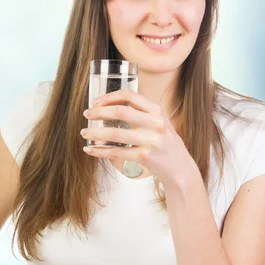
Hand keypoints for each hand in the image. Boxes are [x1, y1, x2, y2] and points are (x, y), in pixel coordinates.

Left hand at [81, 89, 196, 186]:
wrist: (180, 168)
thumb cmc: (165, 143)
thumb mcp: (159, 122)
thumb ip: (142, 113)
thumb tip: (110, 106)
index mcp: (157, 110)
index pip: (129, 95)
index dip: (109, 96)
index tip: (96, 102)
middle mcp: (155, 123)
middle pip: (121, 111)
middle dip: (99, 112)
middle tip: (87, 114)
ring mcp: (151, 140)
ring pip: (115, 133)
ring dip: (95, 133)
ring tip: (84, 133)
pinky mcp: (145, 157)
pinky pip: (116, 152)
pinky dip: (100, 151)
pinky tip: (90, 150)